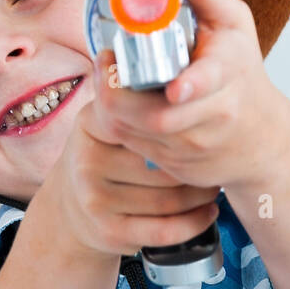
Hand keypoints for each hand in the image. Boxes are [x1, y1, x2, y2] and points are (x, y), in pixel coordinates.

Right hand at [40, 87, 220, 262]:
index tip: (204, 118)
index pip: (142, 117)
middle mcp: (87, 161)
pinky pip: (164, 230)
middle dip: (196, 163)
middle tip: (218, 161)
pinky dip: (194, 222)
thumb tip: (166, 55)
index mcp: (90, 124)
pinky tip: (208, 212)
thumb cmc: (106, 156)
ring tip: (215, 185)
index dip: (179, 121)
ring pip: (168, 198)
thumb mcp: (108, 121)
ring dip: (201, 194)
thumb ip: (132, 95)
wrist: (71, 207)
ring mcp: (95, 200)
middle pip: (162, 161)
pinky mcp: (108, 232)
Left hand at [90, 0, 289, 191]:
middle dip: (120, 92)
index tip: (176, 88)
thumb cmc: (242, 73)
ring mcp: (197, 147)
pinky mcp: (178, 167)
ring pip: (137, 132)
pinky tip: (120, 104)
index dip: (192, 85)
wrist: (262, 140)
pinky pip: (134, 147)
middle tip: (106, 63)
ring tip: (109, 79)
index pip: (212, 81)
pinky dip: (120, 125)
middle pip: (157, 115)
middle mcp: (217, 114)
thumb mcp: (233, 22)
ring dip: (112, 105)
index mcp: (230, 72)